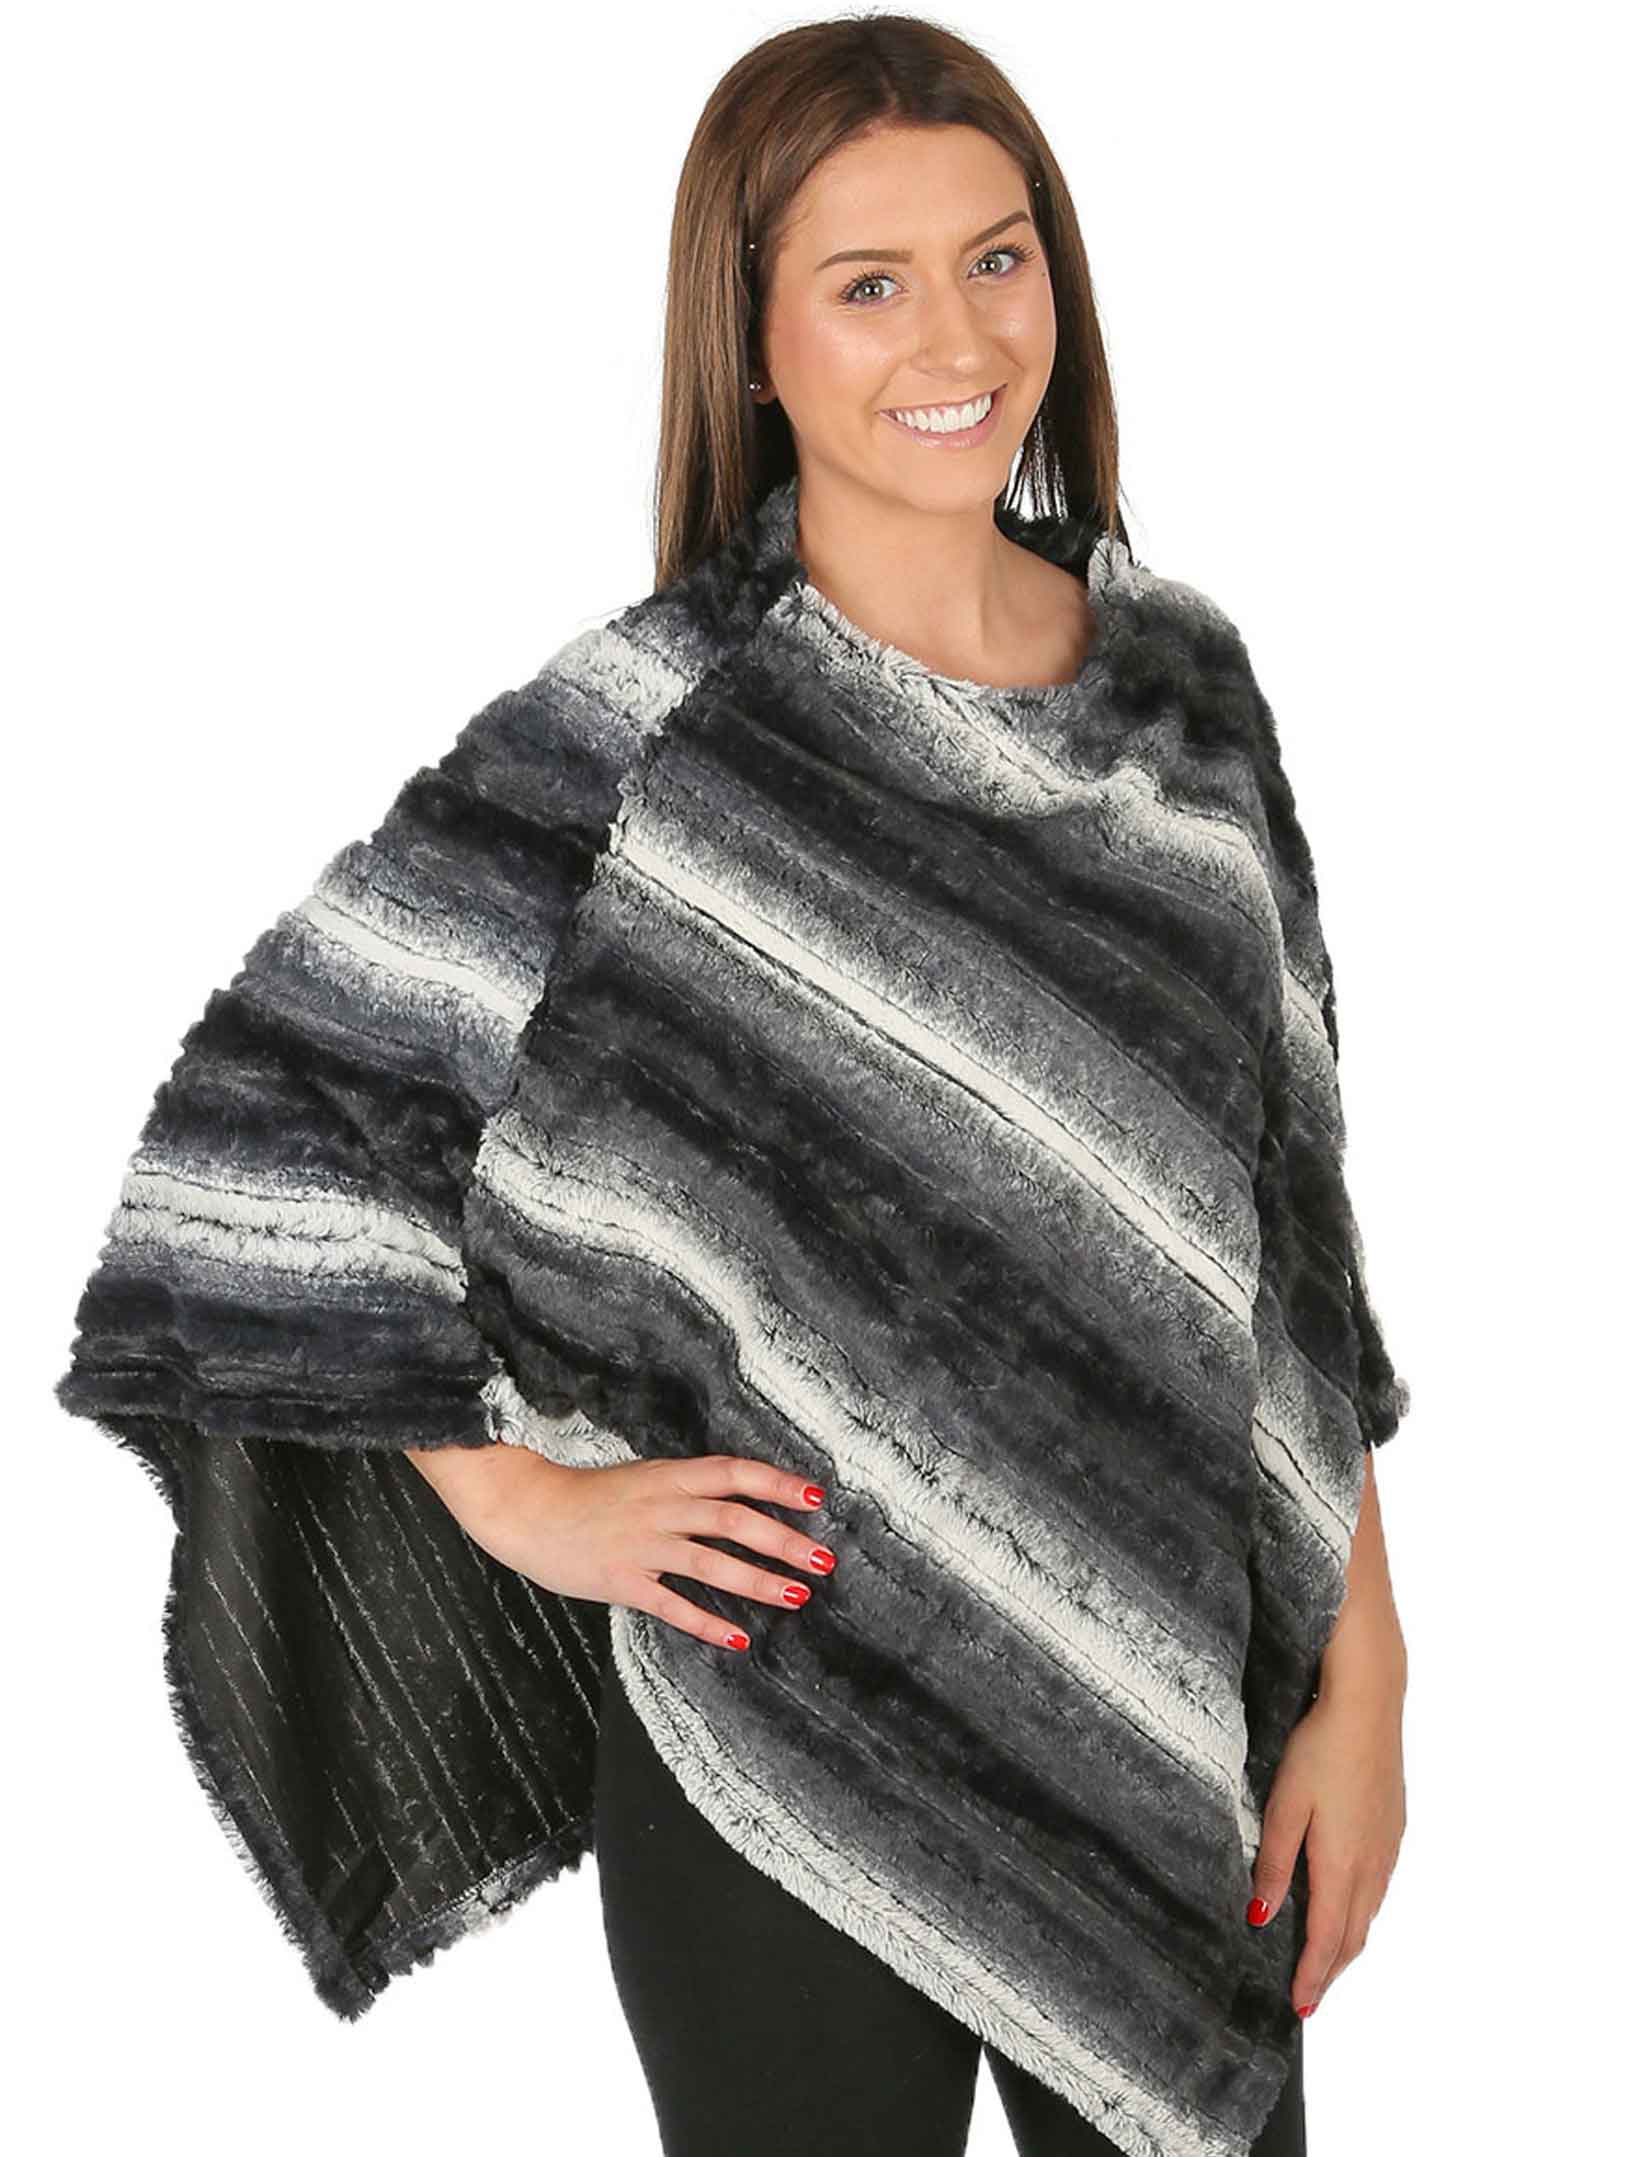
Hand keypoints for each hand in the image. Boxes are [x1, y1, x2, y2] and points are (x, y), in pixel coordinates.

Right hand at [457, 1449, 833, 1651]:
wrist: (527, 1509)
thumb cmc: (590, 1495)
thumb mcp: (645, 1479)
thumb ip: (688, 1490)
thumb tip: (740, 1501)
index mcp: (670, 1476)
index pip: (734, 1473)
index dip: (777, 1484)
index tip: (817, 1497)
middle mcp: (661, 1507)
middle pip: (732, 1519)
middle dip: (782, 1539)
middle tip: (823, 1559)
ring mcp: (641, 1545)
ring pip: (709, 1562)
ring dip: (757, 1581)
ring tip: (797, 1596)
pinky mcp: (621, 1580)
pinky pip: (670, 1604)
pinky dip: (706, 1622)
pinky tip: (737, 1638)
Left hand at [1246, 1673, 1406, 2016]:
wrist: (1369, 1705)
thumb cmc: (1321, 1748)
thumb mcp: (1285, 1804)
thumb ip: (1275, 1863)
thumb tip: (1260, 1916)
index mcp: (1341, 1863)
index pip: (1326, 1938)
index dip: (1312, 1976)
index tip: (1300, 2007)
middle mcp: (1371, 1864)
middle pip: (1353, 1935)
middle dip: (1331, 1971)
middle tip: (1311, 1999)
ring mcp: (1388, 1846)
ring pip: (1369, 1913)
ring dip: (1348, 1944)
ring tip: (1326, 1964)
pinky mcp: (1394, 1827)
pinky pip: (1379, 1887)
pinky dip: (1362, 1913)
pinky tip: (1350, 1908)